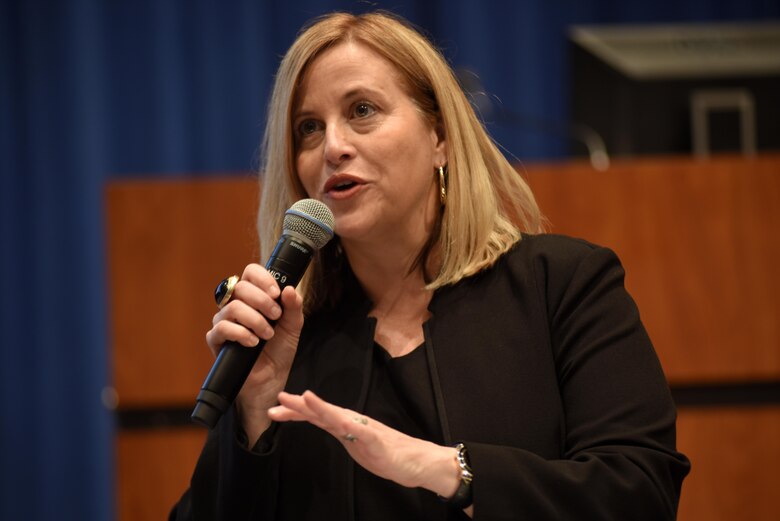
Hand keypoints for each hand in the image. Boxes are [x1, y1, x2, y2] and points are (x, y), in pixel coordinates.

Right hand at [206, 264, 304, 442]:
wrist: (270, 381)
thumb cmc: (279, 351)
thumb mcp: (293, 327)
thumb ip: (294, 307)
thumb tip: (289, 289)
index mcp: (254, 297)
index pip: (250, 273)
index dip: (262, 278)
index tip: (276, 293)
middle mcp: (236, 305)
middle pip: (239, 287)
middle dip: (261, 300)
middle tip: (276, 316)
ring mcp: (224, 322)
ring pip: (232, 307)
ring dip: (254, 320)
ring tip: (267, 335)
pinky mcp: (216, 340)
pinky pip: (221, 328)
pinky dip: (241, 333)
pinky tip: (253, 343)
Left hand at [268, 391, 461, 499]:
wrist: (416, 461)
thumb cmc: (386, 452)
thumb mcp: (356, 444)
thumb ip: (342, 432)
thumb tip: (326, 423)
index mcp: (346, 424)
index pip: (316, 416)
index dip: (295, 412)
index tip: (274, 410)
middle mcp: (352, 422)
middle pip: (322, 413)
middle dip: (299, 406)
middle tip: (278, 399)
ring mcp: (365, 430)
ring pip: (339, 417)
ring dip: (320, 408)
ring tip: (304, 398)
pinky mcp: (376, 440)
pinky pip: (361, 432)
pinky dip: (350, 425)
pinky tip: (338, 420)